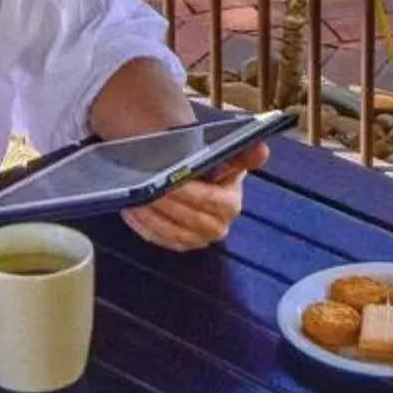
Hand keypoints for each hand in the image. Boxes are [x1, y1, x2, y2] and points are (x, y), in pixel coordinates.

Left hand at [121, 142, 262, 250]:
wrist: (198, 179)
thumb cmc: (211, 165)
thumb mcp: (228, 155)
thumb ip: (244, 153)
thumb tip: (262, 148)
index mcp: (230, 204)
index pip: (207, 200)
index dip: (187, 192)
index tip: (169, 179)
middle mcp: (217, 227)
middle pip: (185, 217)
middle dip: (163, 202)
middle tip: (144, 187)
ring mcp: (196, 240)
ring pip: (169, 231)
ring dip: (149, 215)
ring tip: (133, 197)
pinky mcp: (179, 245)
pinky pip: (157, 238)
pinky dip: (142, 225)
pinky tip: (130, 210)